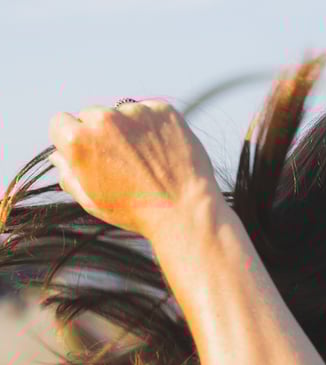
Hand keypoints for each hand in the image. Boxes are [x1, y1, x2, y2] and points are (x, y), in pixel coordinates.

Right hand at [46, 100, 220, 238]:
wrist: (185, 212)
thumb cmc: (136, 211)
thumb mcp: (92, 200)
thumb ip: (69, 175)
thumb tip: (59, 156)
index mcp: (77, 139)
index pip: (61, 122)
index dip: (74, 140)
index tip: (91, 155)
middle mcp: (103, 119)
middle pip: (92, 116)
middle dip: (102, 133)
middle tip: (124, 161)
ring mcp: (135, 112)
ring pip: (123, 113)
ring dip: (130, 129)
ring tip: (149, 161)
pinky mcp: (163, 110)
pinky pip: (151, 112)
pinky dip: (155, 127)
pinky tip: (164, 152)